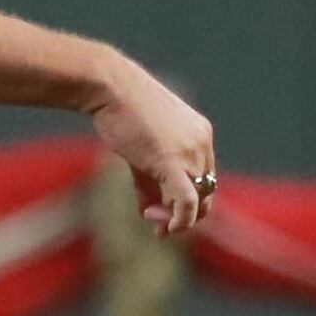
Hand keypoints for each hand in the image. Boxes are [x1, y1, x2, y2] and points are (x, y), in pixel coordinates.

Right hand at [85, 54, 217, 236]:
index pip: (204, 177)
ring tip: (152, 221)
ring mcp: (190, 152)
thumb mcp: (141, 149)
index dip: (188, 200)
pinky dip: (181, 221)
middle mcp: (202, 143)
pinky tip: (166, 228)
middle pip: (205, 191)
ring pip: (197, 200)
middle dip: (185, 214)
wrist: (110, 87)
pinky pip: (187, 201)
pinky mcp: (172, 161)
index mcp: (200, 134)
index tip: (161, 211)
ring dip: (176, 218)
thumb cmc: (121, 111)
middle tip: (159, 226)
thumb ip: (149, 181)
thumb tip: (148, 212)